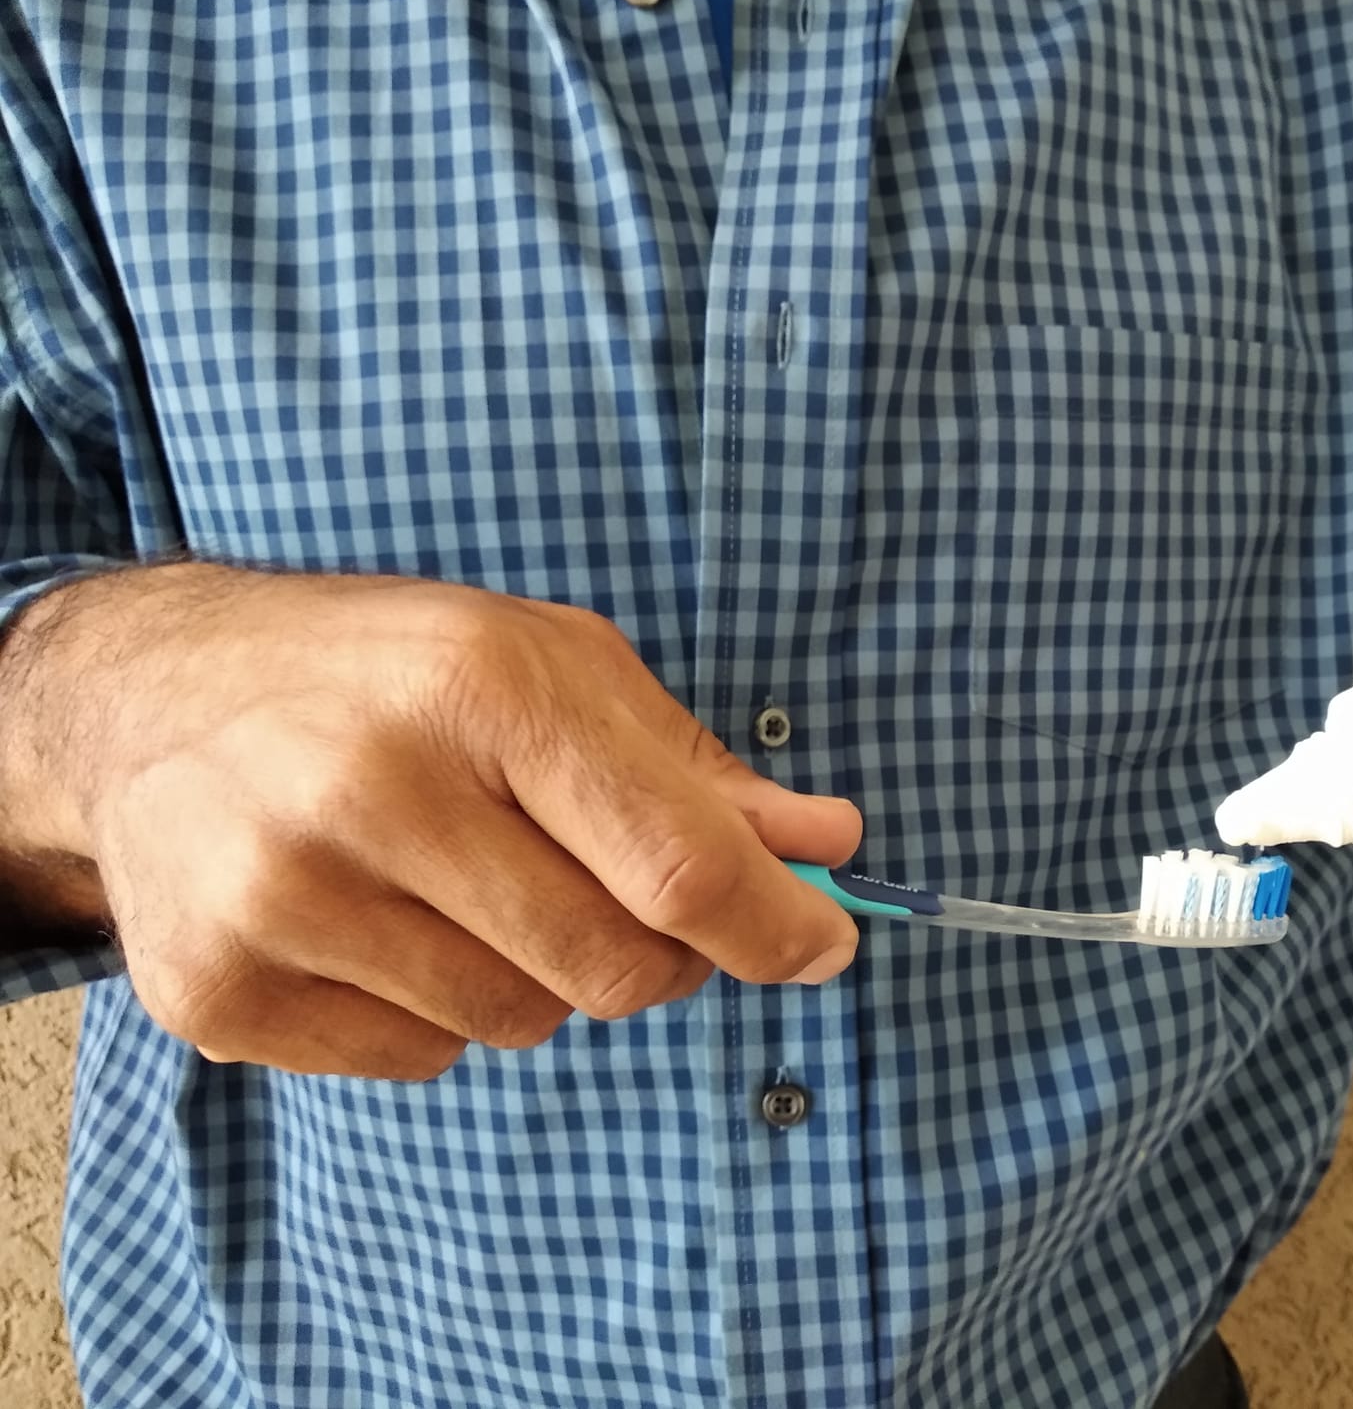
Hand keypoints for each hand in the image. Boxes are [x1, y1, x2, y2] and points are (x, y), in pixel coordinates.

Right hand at [0, 565, 861, 1077]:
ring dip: (540, 974)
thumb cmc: (386, 671)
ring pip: (520, 1023)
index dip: (777, 923)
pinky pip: (419, 1061)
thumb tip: (829, 844)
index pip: (676, 863)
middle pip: (613, 966)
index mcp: (478, 687)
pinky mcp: (217, 990)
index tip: (826, 942)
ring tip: (472, 883)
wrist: (150, 696)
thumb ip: (694, 769)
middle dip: (659, 951)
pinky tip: (387, 922)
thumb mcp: (551, 663)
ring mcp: (280, 899)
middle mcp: (373, 791)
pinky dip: (438, 1011)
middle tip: (626, 896)